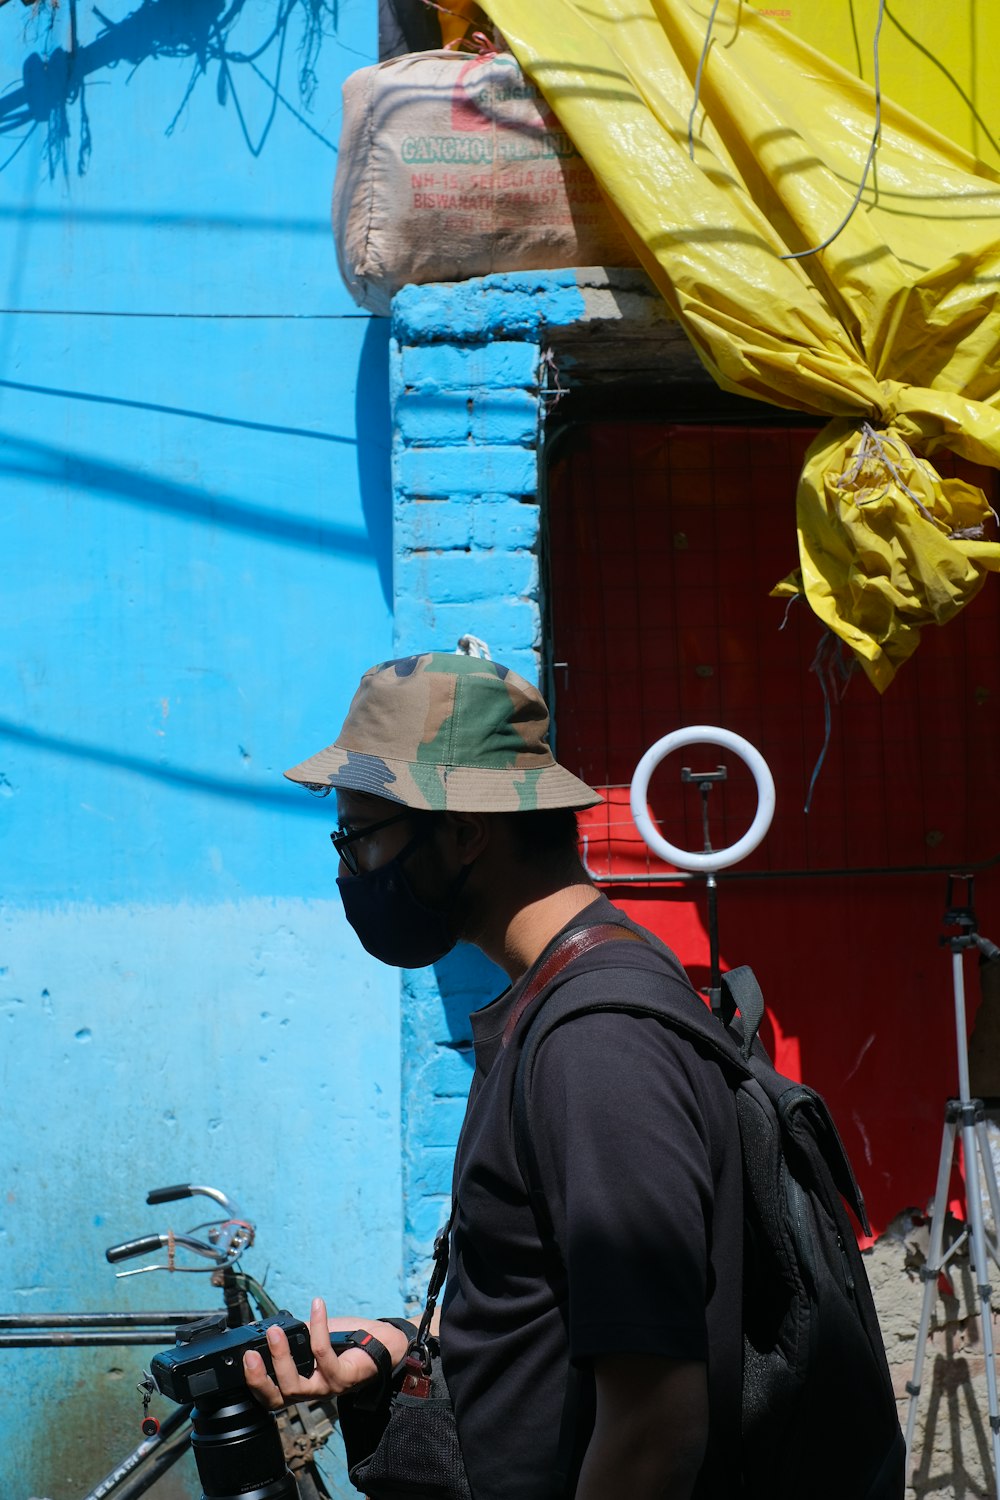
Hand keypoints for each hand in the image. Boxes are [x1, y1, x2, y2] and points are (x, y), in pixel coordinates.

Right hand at [243, 1297, 409, 1409]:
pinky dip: (318, 1328)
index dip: (253, 1382)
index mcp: (302, 1383)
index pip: (271, 1394)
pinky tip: (317, 1307)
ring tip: (274, 1331)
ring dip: (282, 1357)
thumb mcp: (314, 1337)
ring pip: (296, 1385)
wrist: (386, 1343)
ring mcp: (327, 1388)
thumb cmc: (349, 1340)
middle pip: (278, 1398)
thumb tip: (266, 1326)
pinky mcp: (344, 1378)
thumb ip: (294, 1337)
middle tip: (249, 1354)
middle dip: (259, 1379)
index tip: (241, 1358)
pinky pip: (323, 1356)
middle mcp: (312, 1391)